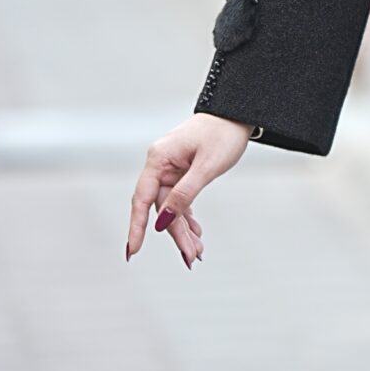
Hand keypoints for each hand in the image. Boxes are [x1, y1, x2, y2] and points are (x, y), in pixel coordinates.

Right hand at [125, 113, 252, 268]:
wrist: (237, 113)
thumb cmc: (222, 133)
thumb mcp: (206, 167)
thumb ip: (184, 194)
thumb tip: (164, 220)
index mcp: (159, 159)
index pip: (142, 199)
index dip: (137, 227)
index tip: (132, 251)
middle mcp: (160, 164)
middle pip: (161, 207)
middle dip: (175, 234)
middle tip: (191, 257)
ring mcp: (171, 168)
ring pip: (171, 207)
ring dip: (183, 229)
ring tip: (197, 252)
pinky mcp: (182, 172)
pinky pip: (180, 200)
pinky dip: (187, 216)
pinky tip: (197, 232)